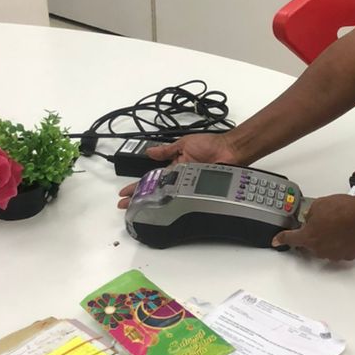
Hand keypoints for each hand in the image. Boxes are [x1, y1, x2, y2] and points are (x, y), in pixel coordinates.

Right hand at [117, 133, 242, 208]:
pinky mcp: (198, 190)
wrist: (230, 150)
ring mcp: (188, 186)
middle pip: (156, 191)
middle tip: (125, 206)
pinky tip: (163, 210)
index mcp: (175, 168)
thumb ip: (167, 150)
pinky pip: (185, 198)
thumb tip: (150, 152)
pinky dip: (175, 204)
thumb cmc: (210, 144)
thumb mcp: (184, 144)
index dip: (138, 186)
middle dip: (139, 198)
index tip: (124, 193)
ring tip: (137, 210)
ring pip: (168, 197)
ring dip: (153, 203)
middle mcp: (180, 179)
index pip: (152, 178)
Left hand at [273, 194, 354, 261]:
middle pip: (308, 244)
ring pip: (324, 248)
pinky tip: (346, 231)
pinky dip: (339, 242)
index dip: (281, 239)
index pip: (289, 239)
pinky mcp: (347, 255)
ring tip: (337, 224)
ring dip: (326, 238)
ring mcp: (333, 254)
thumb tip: (310, 217)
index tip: (276, 242)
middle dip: (311, 234)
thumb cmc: (345, 210)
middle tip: (321, 222)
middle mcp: (319, 249)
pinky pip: (338, 250)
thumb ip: (310, 214)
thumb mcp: (319, 204)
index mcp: (308, 236)